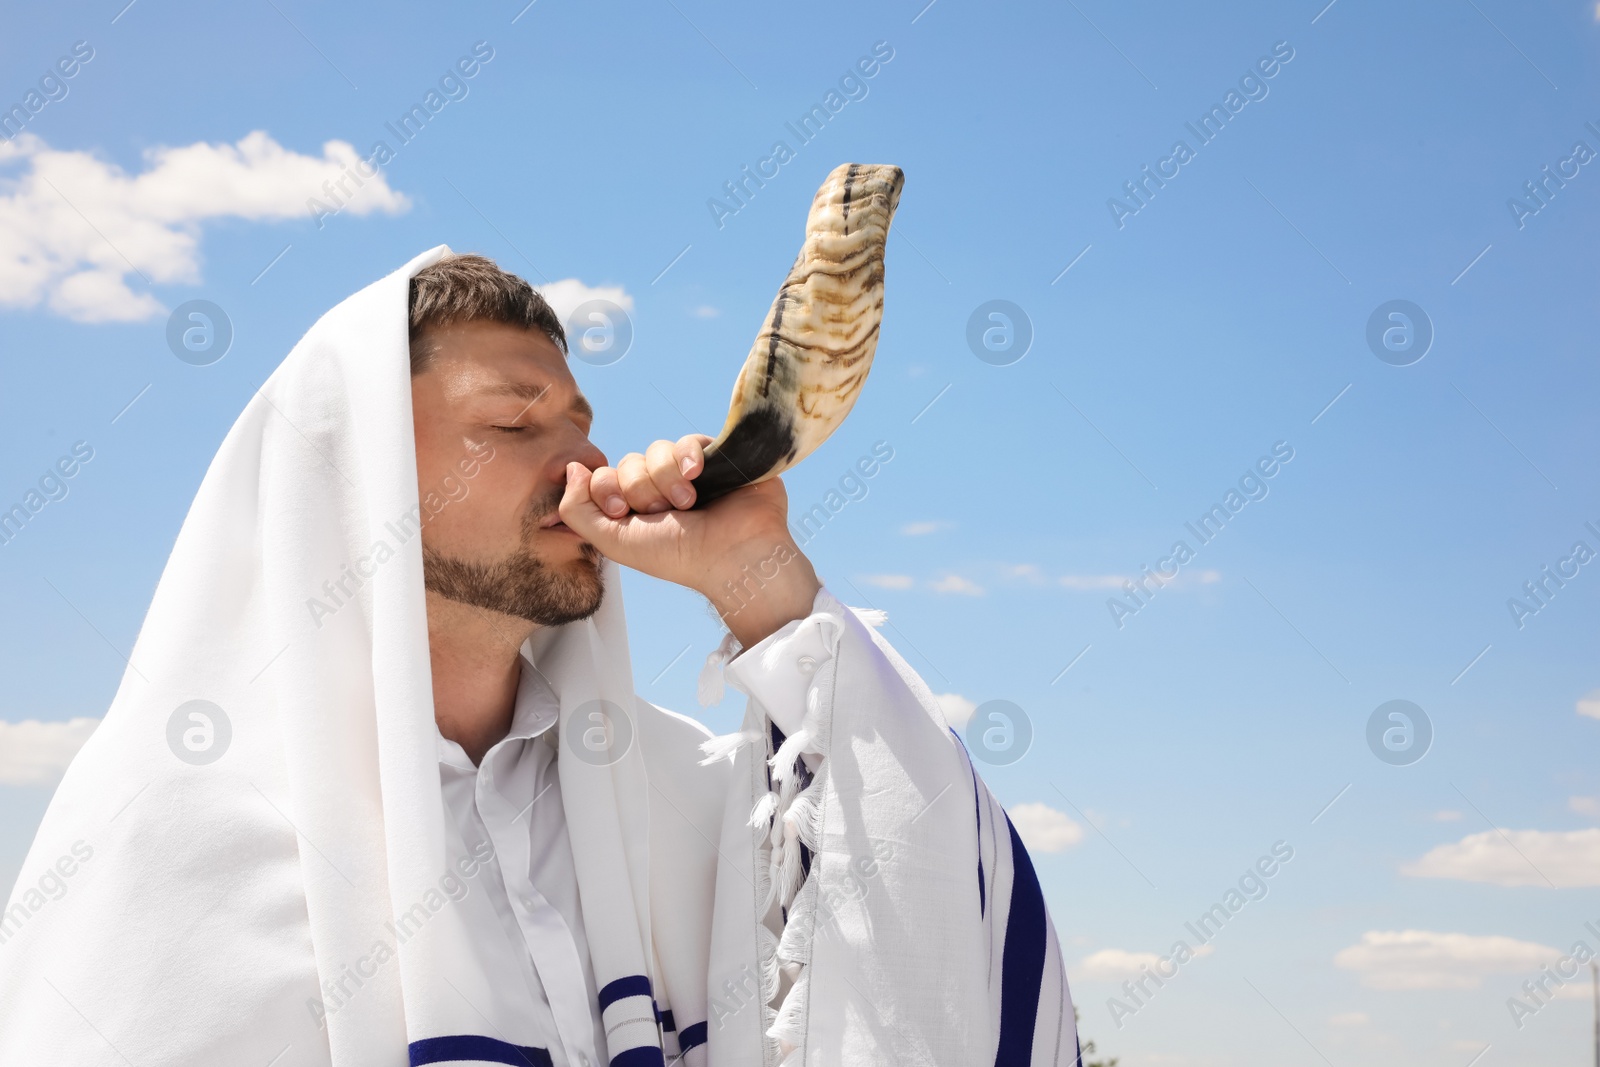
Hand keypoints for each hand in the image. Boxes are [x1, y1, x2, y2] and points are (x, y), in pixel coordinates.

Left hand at [559, 434, 820, 646]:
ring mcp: (689, 474)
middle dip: (640, 489)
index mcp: (636, 510)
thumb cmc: (678, 557)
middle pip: (629, 462)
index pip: (603, 476)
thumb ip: (577, 511)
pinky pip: (687, 440)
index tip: (623, 512)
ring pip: (656, 450)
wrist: (733, 557)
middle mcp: (660, 490)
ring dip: (665, 478)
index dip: (607, 489)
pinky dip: (687, 456)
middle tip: (664, 514)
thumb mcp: (613, 542)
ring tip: (688, 502)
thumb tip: (572, 468)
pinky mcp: (716, 459)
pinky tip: (697, 474)